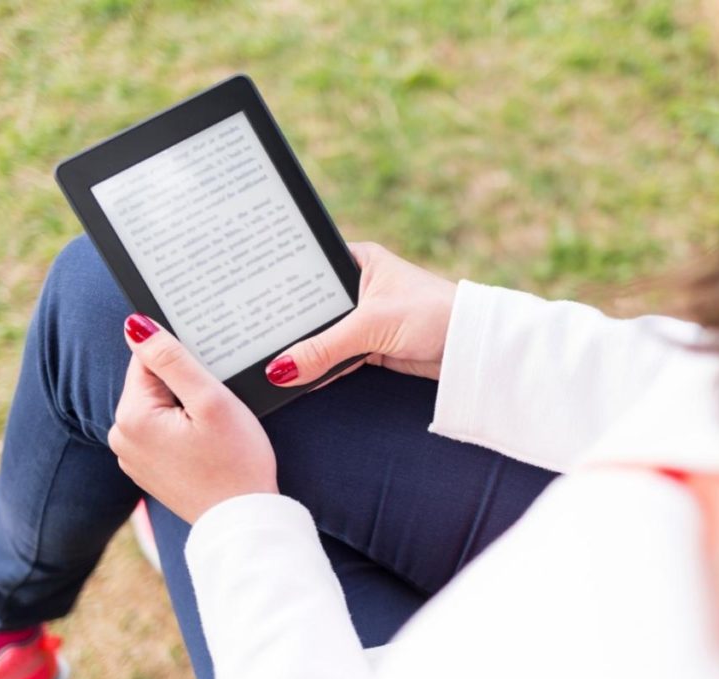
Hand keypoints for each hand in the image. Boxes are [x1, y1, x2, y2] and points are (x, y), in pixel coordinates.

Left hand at [109, 314, 278, 523]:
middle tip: (218, 405)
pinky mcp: (148, 469)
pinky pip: (162, 431)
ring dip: (186, 406)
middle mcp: (121, 436)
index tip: (212, 376)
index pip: (148, 358)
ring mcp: (132, 456)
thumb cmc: (235, 461)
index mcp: (131, 416)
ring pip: (159, 406)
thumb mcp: (210, 400)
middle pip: (153, 383)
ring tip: (216, 427)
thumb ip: (172, 359)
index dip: (185, 359)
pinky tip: (208, 443)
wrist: (242, 521)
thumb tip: (136, 325)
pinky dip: (184, 428)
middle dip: (185, 384)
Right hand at [265, 242, 456, 386]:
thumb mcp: (371, 327)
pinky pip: (335, 357)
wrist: (472, 348)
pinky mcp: (370, 345)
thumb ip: (324, 348)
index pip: (306, 272)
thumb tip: (280, 369)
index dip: (279, 287)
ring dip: (304, 350)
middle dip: (288, 326)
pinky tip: (296, 377)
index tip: (246, 301)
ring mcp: (363, 317)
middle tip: (249, 338)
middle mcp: (356, 285)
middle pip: (310, 308)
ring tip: (265, 361)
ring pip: (322, 335)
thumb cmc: (431, 314)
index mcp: (356, 261)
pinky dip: (321, 368)